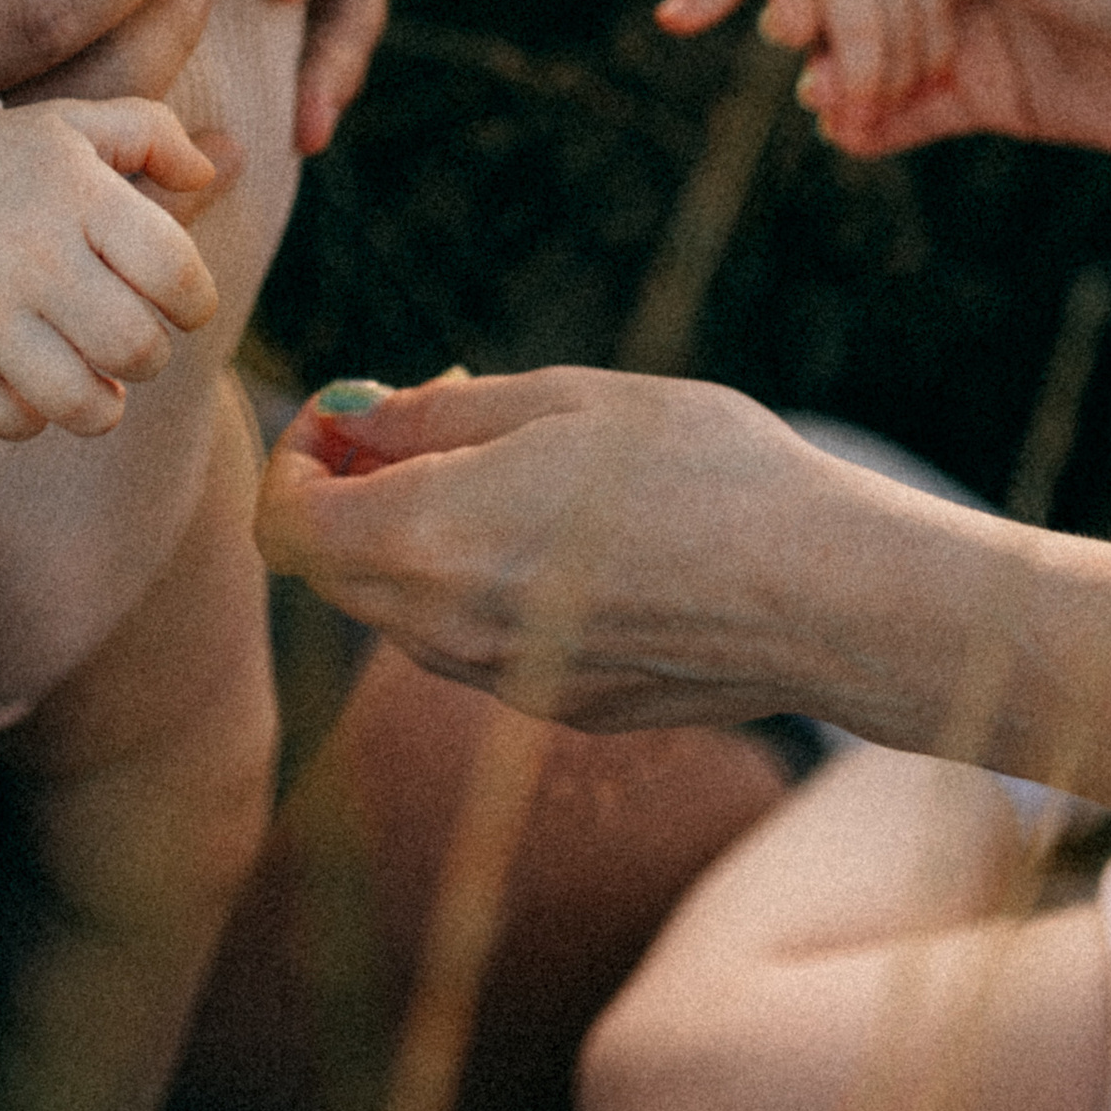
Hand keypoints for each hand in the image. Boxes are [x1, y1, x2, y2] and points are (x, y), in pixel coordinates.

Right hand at [0, 97, 221, 440]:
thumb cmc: (4, 163)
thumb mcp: (78, 127)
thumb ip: (156, 136)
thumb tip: (222, 163)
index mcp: (79, 194)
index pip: (176, 272)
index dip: (197, 301)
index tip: (182, 304)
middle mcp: (33, 254)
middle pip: (136, 348)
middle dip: (151, 355)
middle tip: (133, 340)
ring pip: (80, 403)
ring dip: (102, 403)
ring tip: (97, 381)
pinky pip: (13, 423)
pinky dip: (33, 416)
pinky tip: (32, 383)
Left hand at [256, 362, 933, 733]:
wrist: (822, 593)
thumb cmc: (701, 469)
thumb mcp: (563, 400)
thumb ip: (438, 414)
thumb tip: (357, 417)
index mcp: (433, 541)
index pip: (288, 526)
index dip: (296, 459)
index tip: (348, 412)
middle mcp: (448, 630)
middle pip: (335, 571)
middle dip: (352, 489)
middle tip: (424, 415)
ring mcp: (505, 686)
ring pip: (401, 610)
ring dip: (412, 536)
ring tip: (500, 460)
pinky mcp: (559, 711)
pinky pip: (470, 643)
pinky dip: (472, 581)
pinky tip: (552, 527)